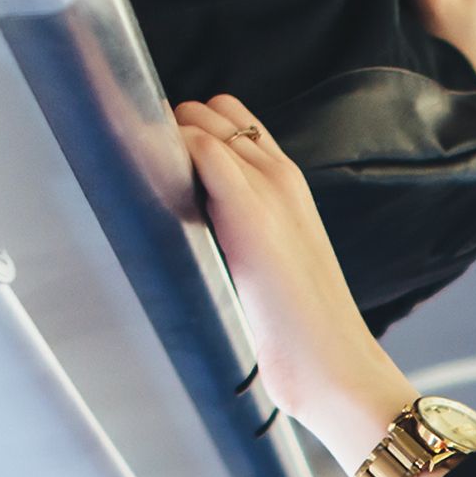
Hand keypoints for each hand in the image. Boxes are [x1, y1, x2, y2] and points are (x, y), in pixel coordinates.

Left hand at [175, 93, 412, 476]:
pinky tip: (145, 186)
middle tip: (144, 178)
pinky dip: (166, 153)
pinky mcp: (248, 211)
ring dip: (162, 139)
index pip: (232, 120)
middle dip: (171, 131)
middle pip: (209, 110)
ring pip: (199, 120)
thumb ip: (245, 240)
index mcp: (290, 187)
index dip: (192, 131)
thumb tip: (196, 245)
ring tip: (139, 184)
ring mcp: (267, 188)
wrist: (336, 366)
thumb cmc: (304, 335)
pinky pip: (198, 149)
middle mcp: (280, 176)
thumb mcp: (276, 269)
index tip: (160, 164)